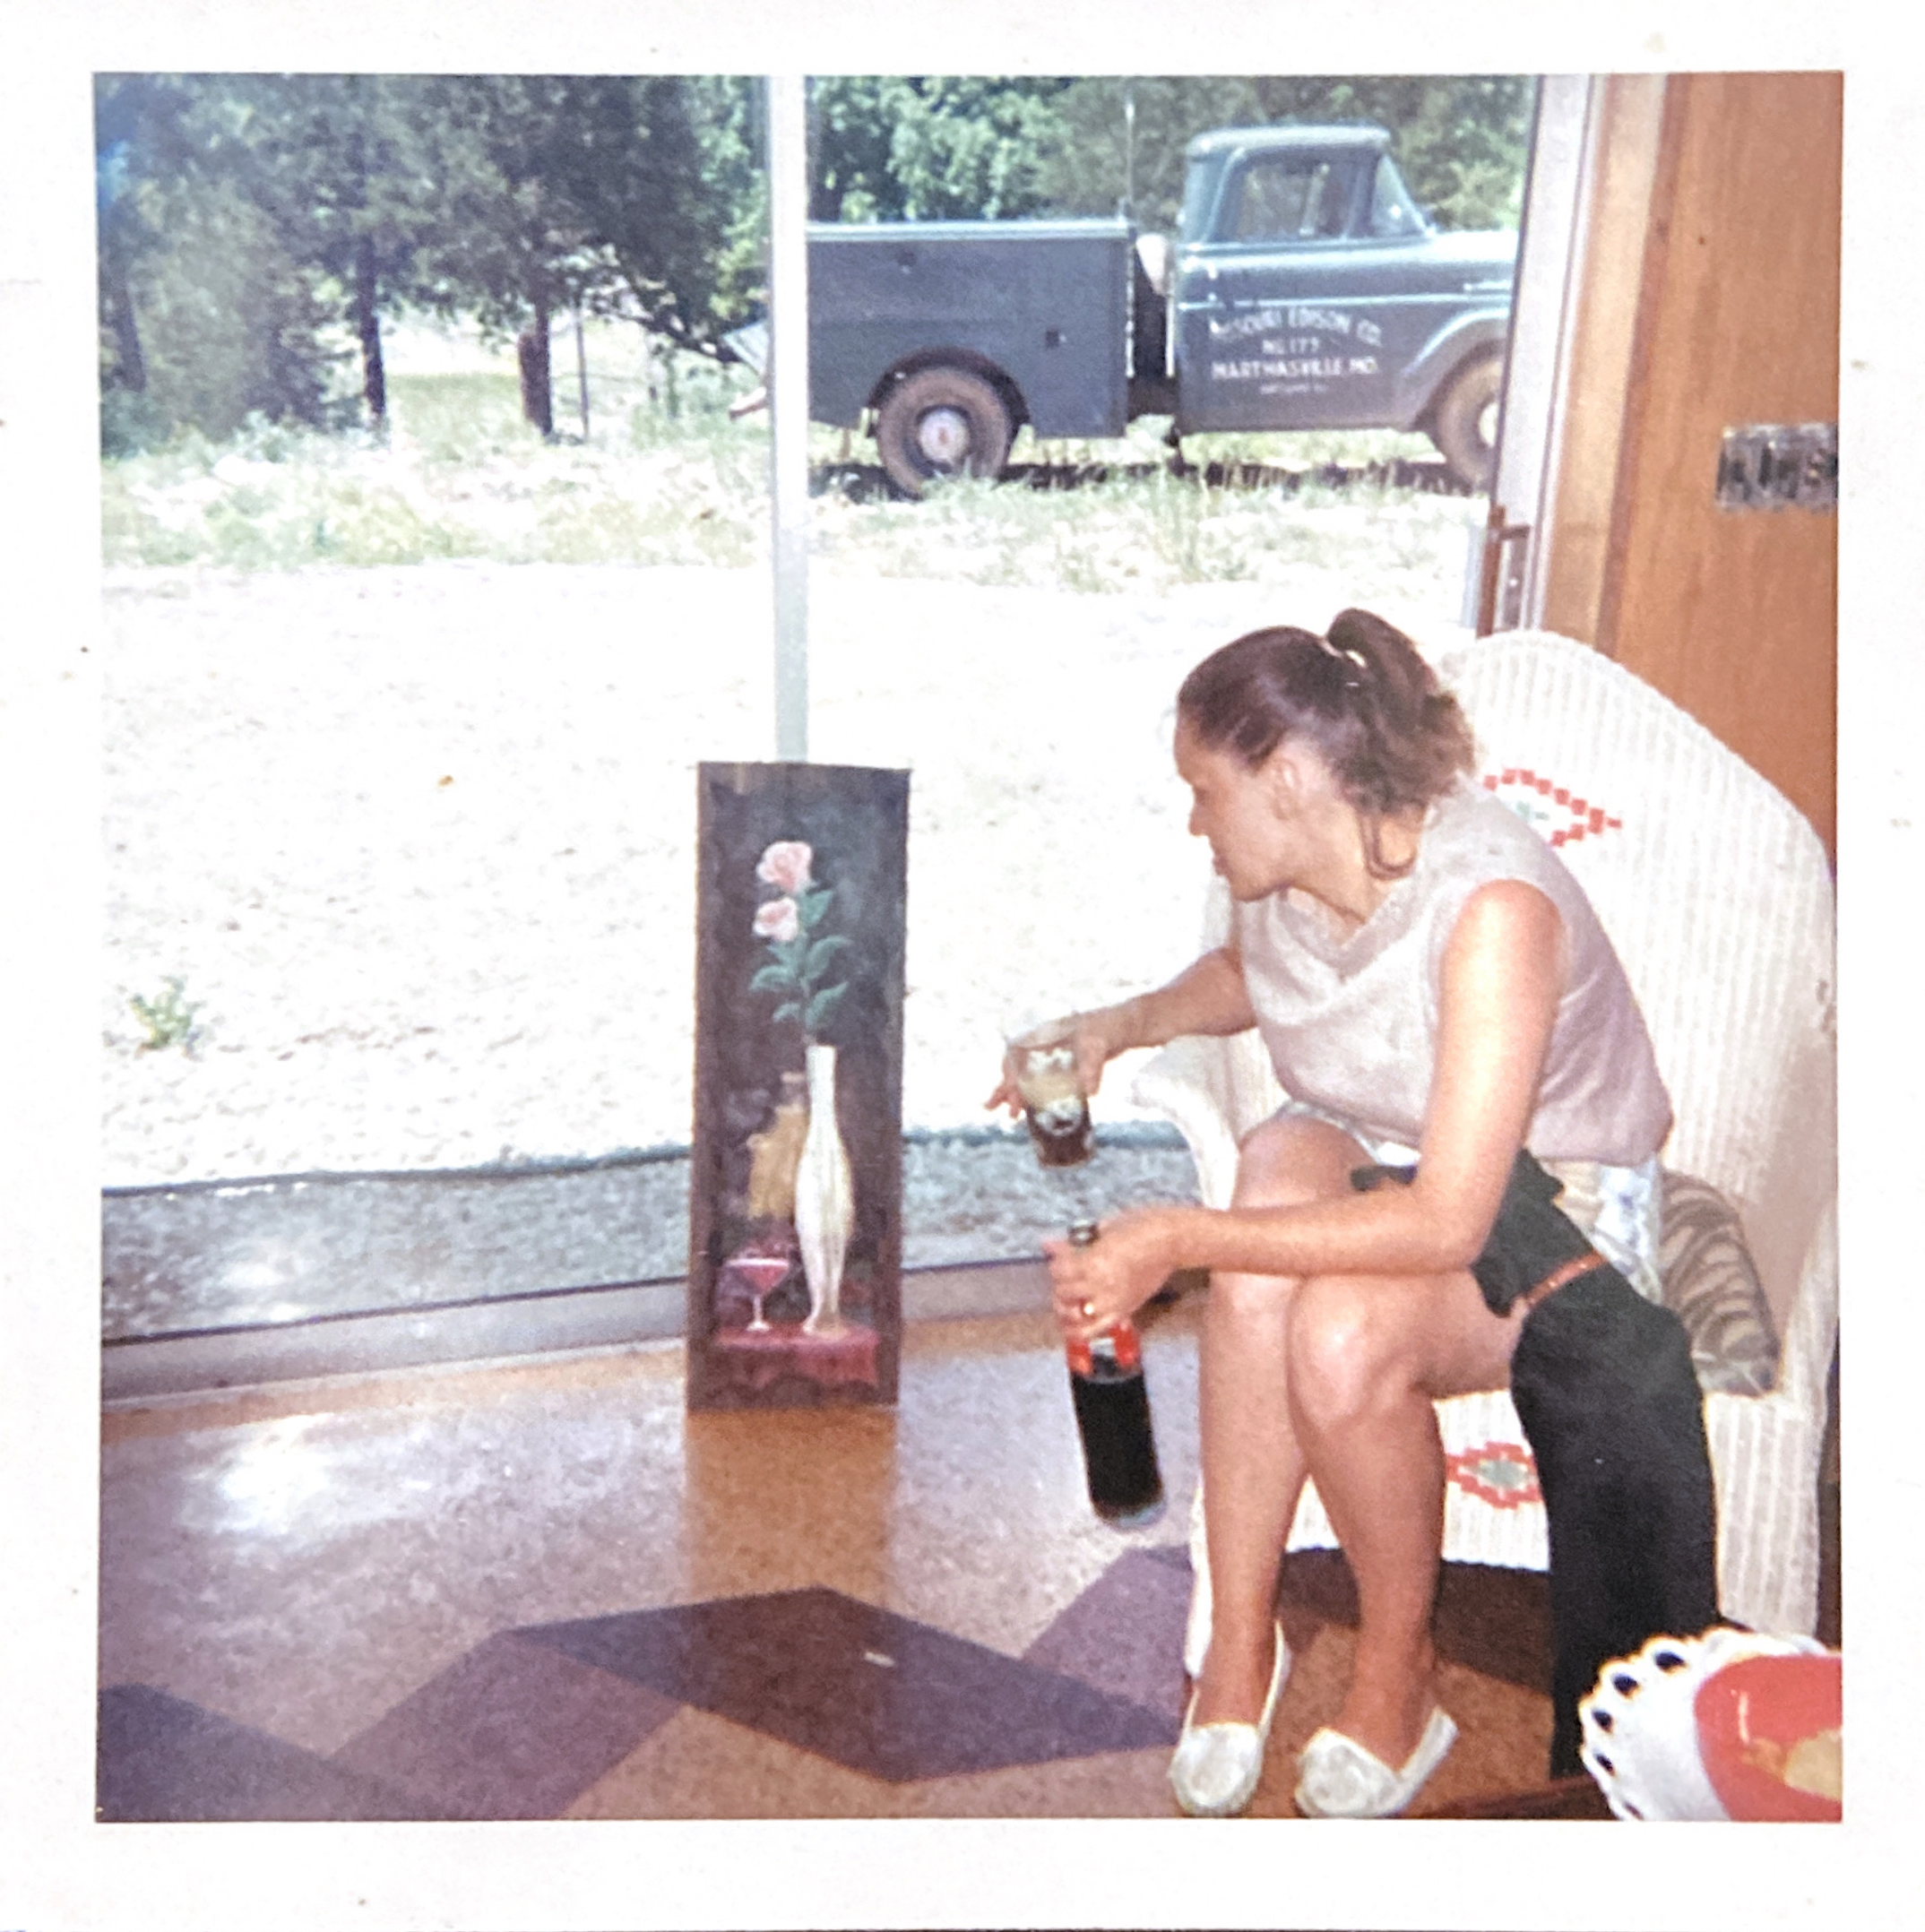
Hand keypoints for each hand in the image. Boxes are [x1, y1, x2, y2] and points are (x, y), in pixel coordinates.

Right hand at [984, 1005, 1133, 1117]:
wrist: (1125, 1028)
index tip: (1010, 1090)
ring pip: (1028, 1077)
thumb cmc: (1109, 1027)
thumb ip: (1093, 1066)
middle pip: (1018, 1067)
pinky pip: (1043, 1084)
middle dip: (1008, 1089)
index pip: (1017, 1053)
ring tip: (1011, 1115)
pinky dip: (1036, 1097)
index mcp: (1046, 1034)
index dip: (1010, 1072)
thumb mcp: (1100, 1044)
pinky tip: (1032, 1111)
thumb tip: (1090, 1092)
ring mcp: (1053, 1058)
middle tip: (1004, 1110)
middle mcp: (1044, 1046)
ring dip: (1018, 1095)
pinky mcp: (1064, 1069)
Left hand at [1045, 1206, 1180, 1342]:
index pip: (1059, 1270)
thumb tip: (1049, 1244)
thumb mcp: (1104, 1229)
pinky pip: (1094, 1330)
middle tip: (1063, 1273)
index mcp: (1096, 1262)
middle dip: (1059, 1281)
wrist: (1171, 1241)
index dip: (1054, 1261)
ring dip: (1064, 1307)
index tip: (1056, 1254)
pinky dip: (1079, 1332)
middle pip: (1063, 1292)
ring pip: (1074, 1315)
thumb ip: (1075, 1242)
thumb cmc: (1140, 1226)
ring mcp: (1114, 1302)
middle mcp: (1102, 1286)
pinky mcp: (1124, 1311)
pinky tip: (1071, 1325)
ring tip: (1065, 1297)